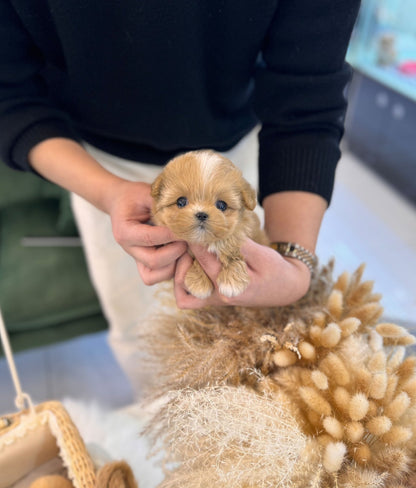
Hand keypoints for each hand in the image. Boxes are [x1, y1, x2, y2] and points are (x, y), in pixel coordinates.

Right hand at [109, 180, 186, 284]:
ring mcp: (137, 258)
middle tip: (188, 238)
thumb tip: (187, 214)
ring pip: (158, 273)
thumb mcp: (146, 193)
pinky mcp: (145, 264)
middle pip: (154, 261)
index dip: (172, 234)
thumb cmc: (134, 196)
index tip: (186, 226)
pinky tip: (180, 254)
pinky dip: (172, 269)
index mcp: (125, 231)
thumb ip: (162, 204)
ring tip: (185, 246)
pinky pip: (158, 276)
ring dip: (176, 262)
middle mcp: (129, 249)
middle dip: (176, 251)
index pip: (150, 238)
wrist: (121, 202)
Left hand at [173, 238, 310, 308]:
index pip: (204, 259)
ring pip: (182, 292)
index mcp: (231, 287)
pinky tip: (189, 263)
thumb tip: (216, 231)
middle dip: (182, 253)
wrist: (285, 288)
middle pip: (186, 276)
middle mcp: (219, 297)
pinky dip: (183, 282)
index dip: (194, 239)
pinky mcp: (212, 299)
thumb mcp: (261, 254)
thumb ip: (238, 245)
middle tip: (183, 236)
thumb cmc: (275, 270)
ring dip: (179, 270)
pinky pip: (188, 298)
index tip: (188, 224)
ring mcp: (214, 301)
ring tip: (185, 250)